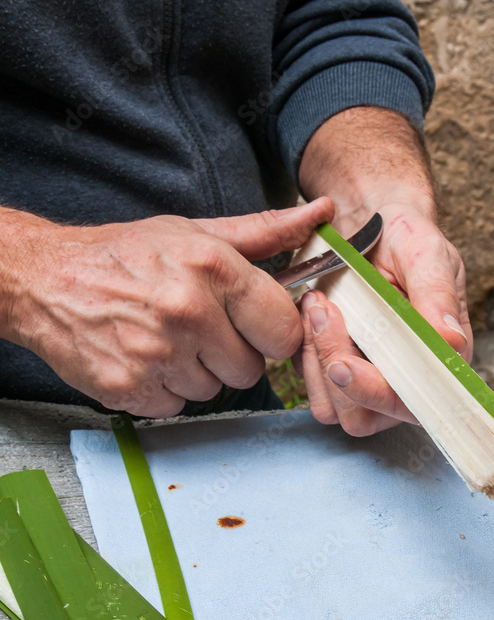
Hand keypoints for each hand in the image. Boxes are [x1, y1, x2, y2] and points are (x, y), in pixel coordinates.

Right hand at [2, 198, 332, 415]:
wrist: (46, 281)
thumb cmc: (126, 256)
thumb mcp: (195, 233)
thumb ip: (264, 233)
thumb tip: (322, 214)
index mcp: (213, 269)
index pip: (284, 330)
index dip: (271, 332)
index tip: (254, 325)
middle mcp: (188, 312)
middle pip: (251, 369)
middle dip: (231, 354)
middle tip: (199, 328)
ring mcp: (158, 355)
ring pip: (214, 391)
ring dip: (196, 373)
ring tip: (166, 339)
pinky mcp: (132, 389)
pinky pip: (177, 406)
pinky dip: (164, 389)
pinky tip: (145, 357)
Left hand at [294, 200, 470, 435]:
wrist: (373, 224)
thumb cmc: (408, 239)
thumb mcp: (428, 254)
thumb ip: (438, 295)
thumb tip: (450, 341)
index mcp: (438, 364)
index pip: (410, 405)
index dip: (374, 394)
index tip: (343, 365)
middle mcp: (402, 382)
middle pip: (361, 417)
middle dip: (334, 368)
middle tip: (323, 311)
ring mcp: (364, 381)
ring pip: (329, 407)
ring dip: (314, 359)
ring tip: (316, 303)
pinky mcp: (331, 370)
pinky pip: (308, 382)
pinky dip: (302, 349)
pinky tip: (309, 307)